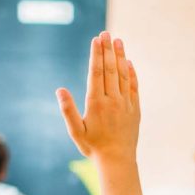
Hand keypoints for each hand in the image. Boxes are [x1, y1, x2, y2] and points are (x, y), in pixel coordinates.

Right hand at [56, 31, 139, 161]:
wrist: (118, 161)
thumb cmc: (93, 147)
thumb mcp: (75, 131)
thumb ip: (67, 110)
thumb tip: (60, 90)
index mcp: (96, 103)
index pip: (96, 73)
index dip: (96, 55)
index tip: (96, 40)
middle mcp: (112, 100)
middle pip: (110, 69)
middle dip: (107, 49)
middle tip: (106, 33)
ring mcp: (125, 104)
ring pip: (123, 75)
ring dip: (121, 56)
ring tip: (118, 41)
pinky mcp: (135, 109)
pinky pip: (133, 87)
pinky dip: (132, 73)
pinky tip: (129, 62)